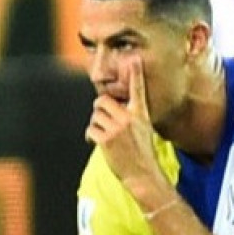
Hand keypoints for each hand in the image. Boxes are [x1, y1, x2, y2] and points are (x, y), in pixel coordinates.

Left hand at [85, 56, 162, 191]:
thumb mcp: (143, 129)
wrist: (143, 175)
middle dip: (99, 110)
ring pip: (95, 116)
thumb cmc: (141, 152)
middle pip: (102, 101)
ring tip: (106, 137)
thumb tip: (108, 106)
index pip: (137, 89)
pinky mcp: (106, 139)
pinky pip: (90, 129)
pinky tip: (99, 144)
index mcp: (140, 113)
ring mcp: (117, 129)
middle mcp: (129, 118)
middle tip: (103, 121)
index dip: (136, 73)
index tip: (135, 59)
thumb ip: (129, 115)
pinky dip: (91, 136)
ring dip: (96, 125)